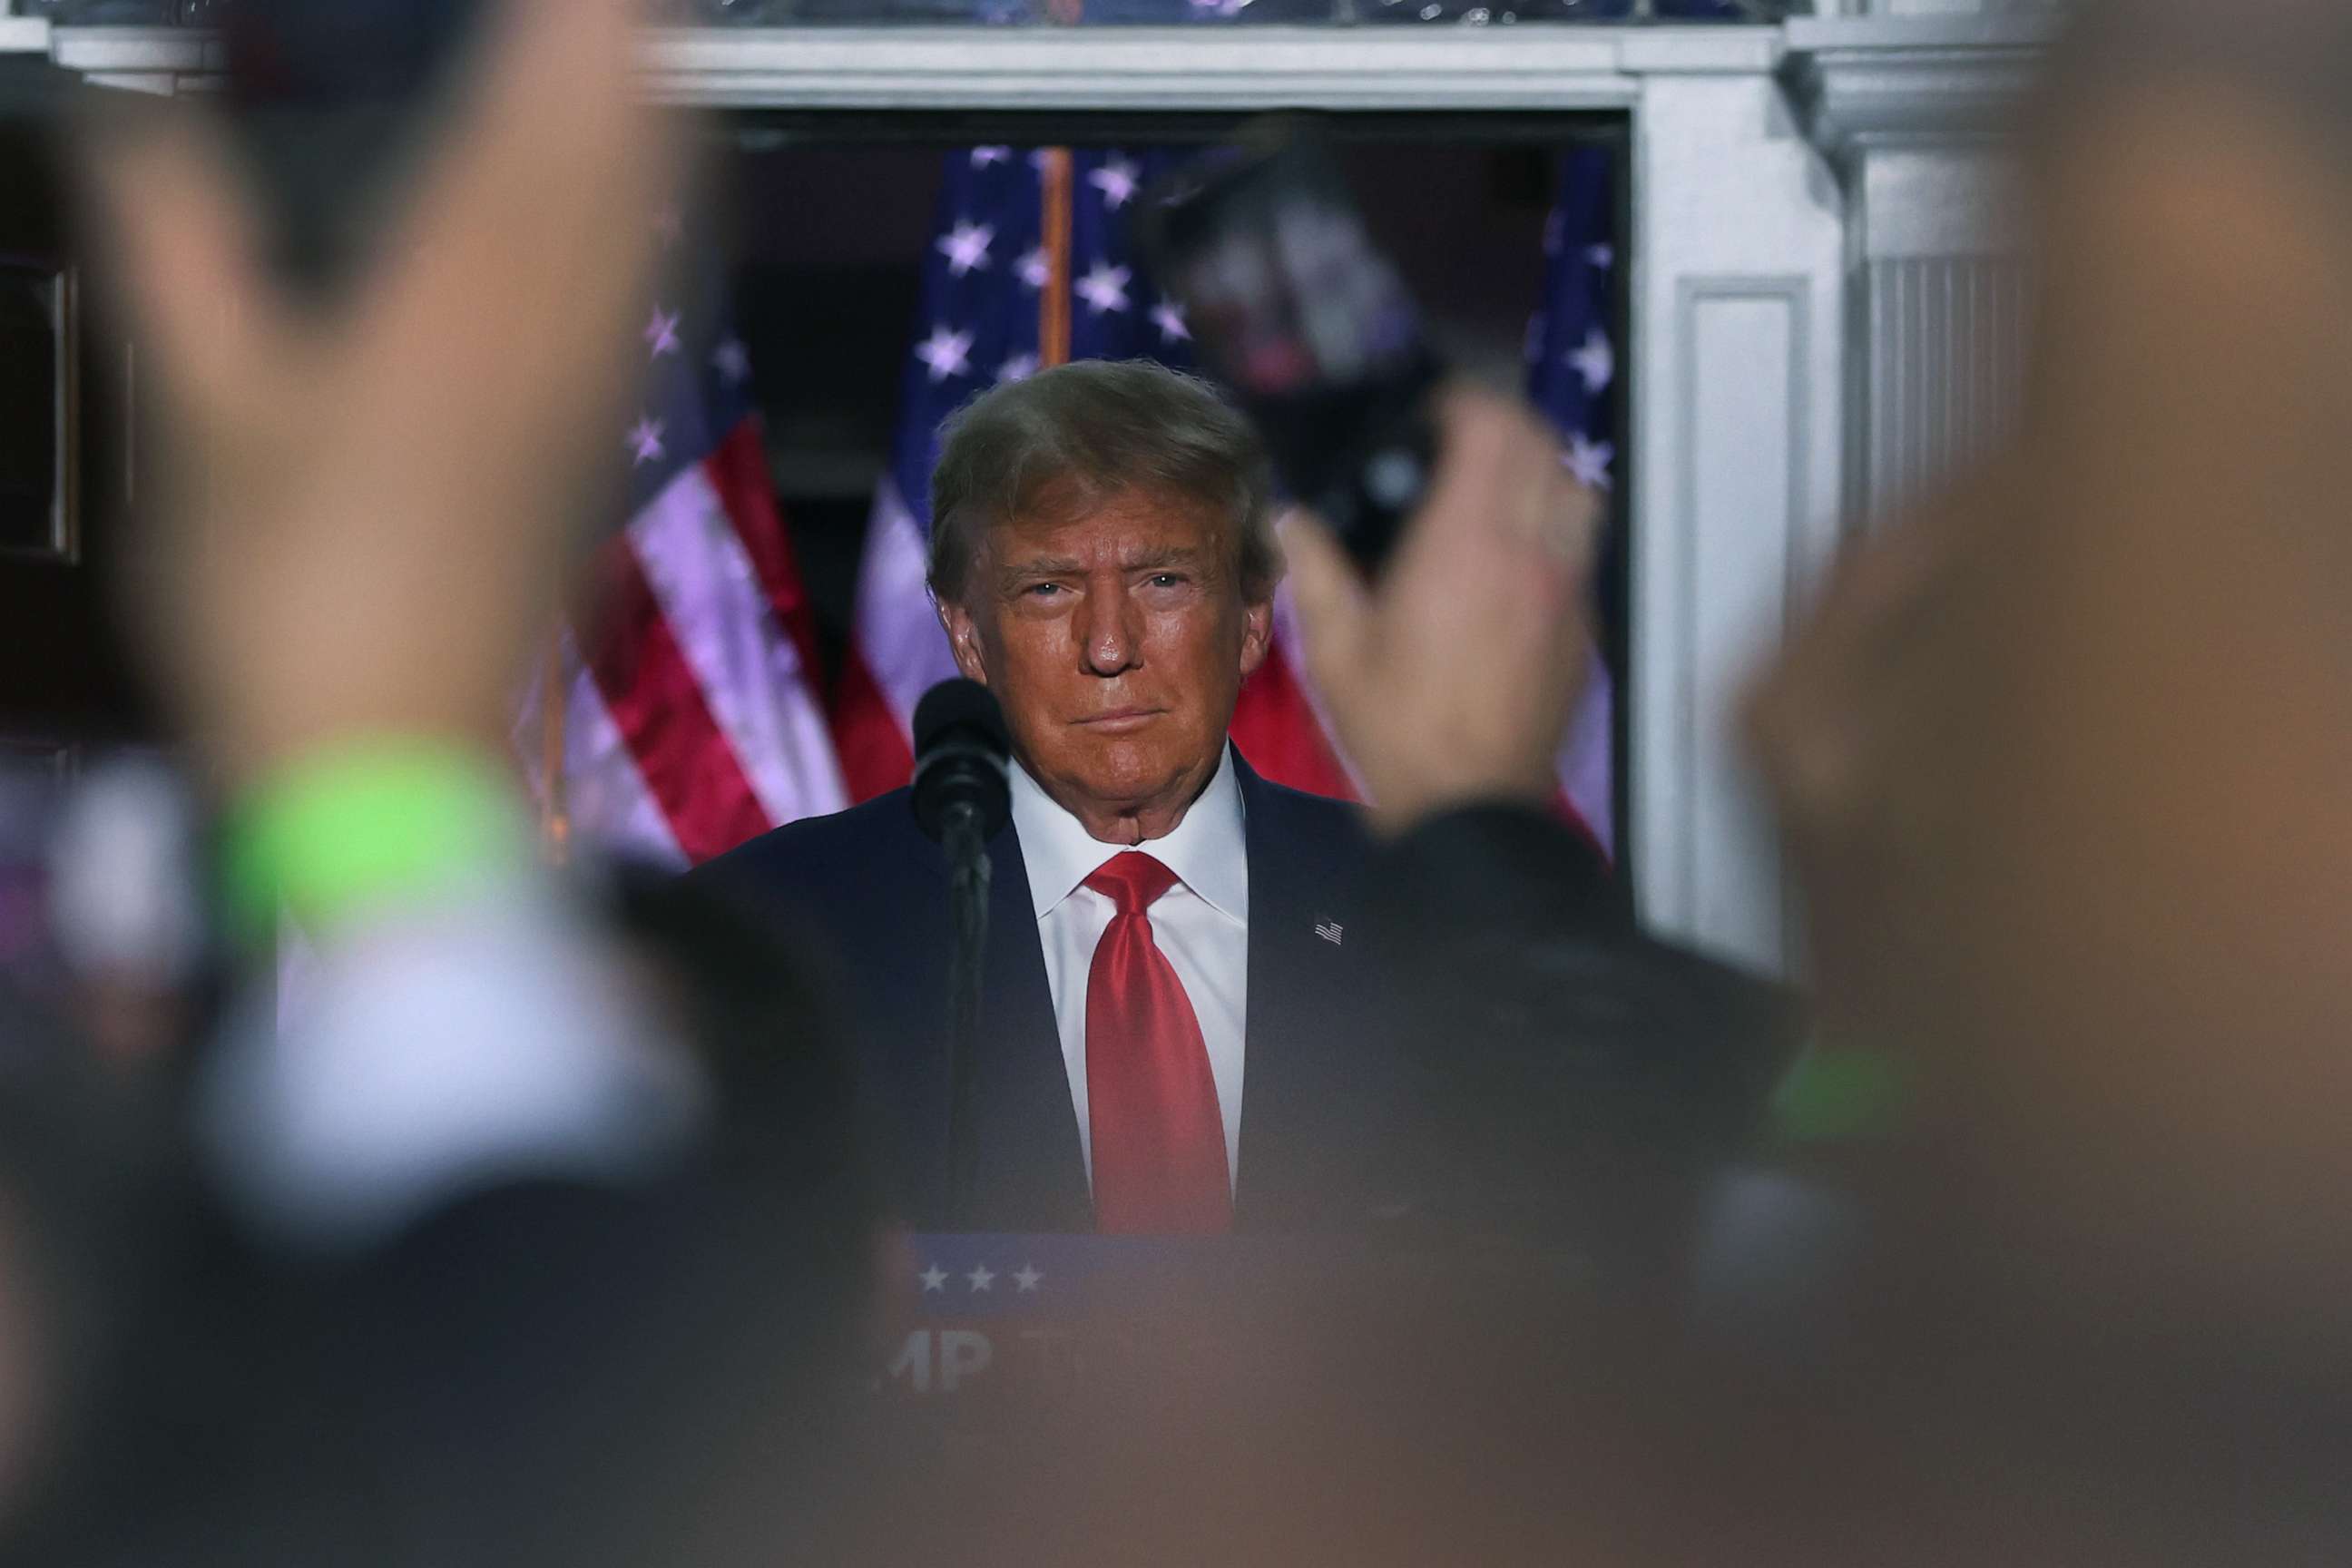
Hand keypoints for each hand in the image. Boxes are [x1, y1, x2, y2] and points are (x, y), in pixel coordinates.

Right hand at [84, 0, 679, 792]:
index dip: (562, 51)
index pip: (521, 146)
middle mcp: (539, 351)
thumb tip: (133, 120)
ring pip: (640, 248)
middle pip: (606, 181)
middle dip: (627, 72)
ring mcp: (580, 409)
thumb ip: (178, 254)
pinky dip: (658, 242)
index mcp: (443, 323)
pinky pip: (643, 321)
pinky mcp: (590, 461)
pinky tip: (663, 219)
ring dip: (658, 143)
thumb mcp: (202, 421)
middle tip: (641, 2)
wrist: (386, 761)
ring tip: (665, 59)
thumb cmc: (280, 601)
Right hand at [1283, 385, 1599, 837]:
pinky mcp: (1582, 627)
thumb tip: (1293, 522)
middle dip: (1506, 425)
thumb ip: (1314, 572)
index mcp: (1466, 546)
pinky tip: (1516, 556)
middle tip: (1465, 436)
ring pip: (1577, 491)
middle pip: (1544, 446)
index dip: (1466, 403)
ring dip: (1541, 470)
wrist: (1470, 806)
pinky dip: (1556, 528)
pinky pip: (1581, 549)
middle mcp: (1530, 555)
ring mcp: (1565, 590)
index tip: (1438, 411)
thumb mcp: (1335, 650)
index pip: (1493, 429)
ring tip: (1499, 485)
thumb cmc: (1400, 732)